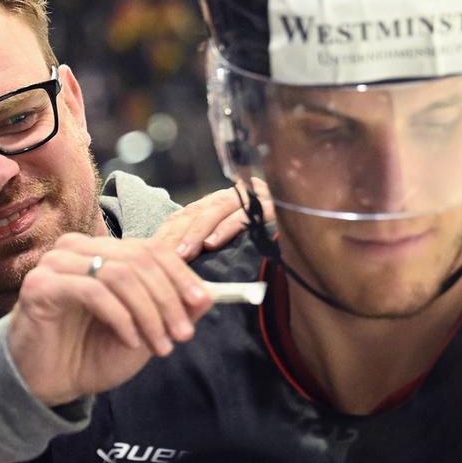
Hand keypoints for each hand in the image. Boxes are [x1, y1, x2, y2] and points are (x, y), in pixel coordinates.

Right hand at [8, 233, 212, 406]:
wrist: (47, 383)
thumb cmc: (91, 353)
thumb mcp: (143, 332)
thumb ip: (172, 310)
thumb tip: (208, 294)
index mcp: (102, 251)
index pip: (150, 248)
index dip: (180, 274)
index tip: (201, 302)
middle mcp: (78, 249)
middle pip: (138, 259)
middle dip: (167, 299)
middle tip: (182, 334)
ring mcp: (56, 264)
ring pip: (120, 274)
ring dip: (148, 313)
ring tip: (159, 345)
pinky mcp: (40, 285)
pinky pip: (93, 291)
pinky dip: (120, 318)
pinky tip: (130, 341)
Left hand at [153, 179, 272, 260]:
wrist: (312, 213)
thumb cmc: (272, 232)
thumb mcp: (236, 236)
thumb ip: (212, 242)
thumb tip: (179, 266)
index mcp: (219, 202)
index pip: (184, 215)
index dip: (166, 233)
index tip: (149, 254)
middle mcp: (233, 195)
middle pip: (194, 212)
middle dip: (174, 235)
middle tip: (157, 258)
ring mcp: (251, 197)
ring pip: (214, 210)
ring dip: (196, 233)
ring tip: (182, 254)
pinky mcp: (271, 204)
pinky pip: (244, 213)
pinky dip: (227, 228)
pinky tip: (213, 244)